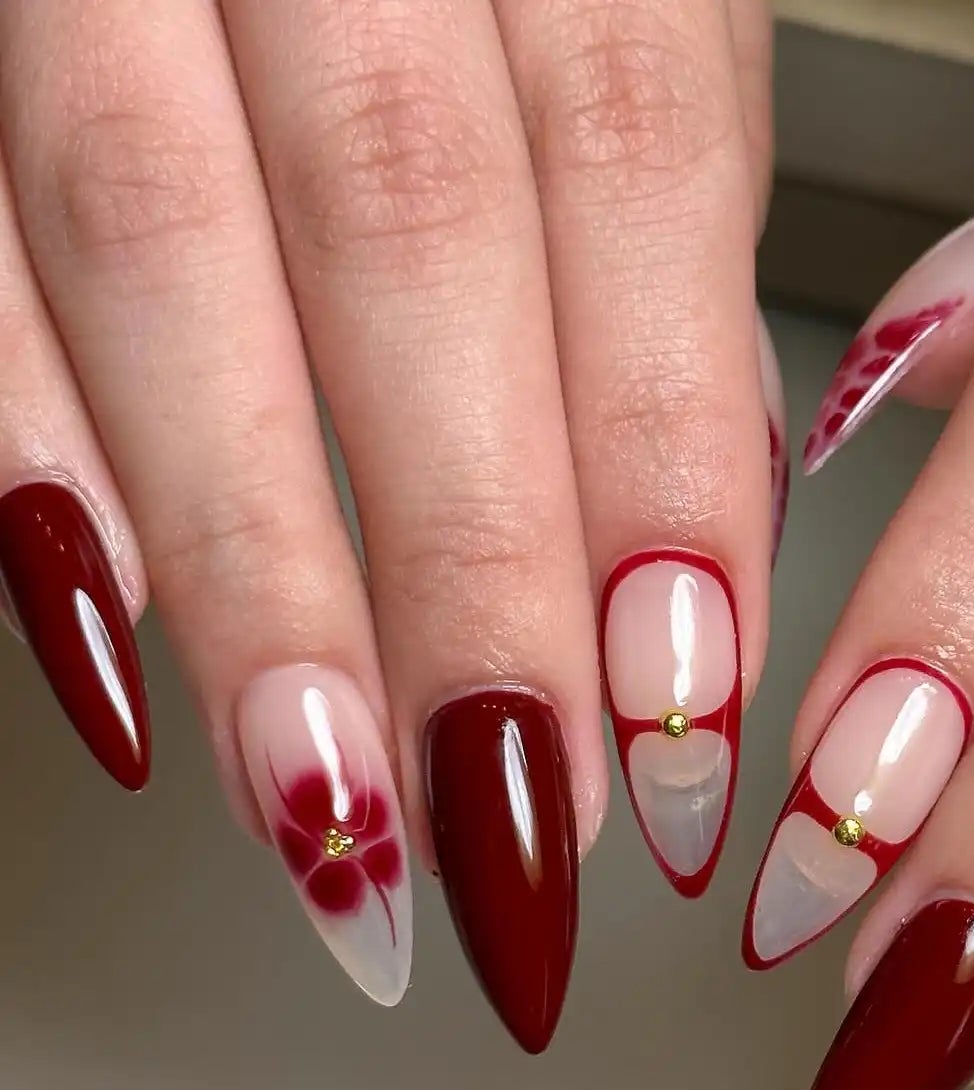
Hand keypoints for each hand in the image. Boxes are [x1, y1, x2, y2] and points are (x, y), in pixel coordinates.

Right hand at [0, 0, 781, 1044]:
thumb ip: (676, 215)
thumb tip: (719, 502)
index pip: (634, 178)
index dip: (662, 470)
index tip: (686, 722)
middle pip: (410, 253)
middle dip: (470, 580)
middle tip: (519, 840)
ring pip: (166, 265)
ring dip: (260, 583)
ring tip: (330, 823)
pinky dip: (39, 461)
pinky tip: (119, 656)